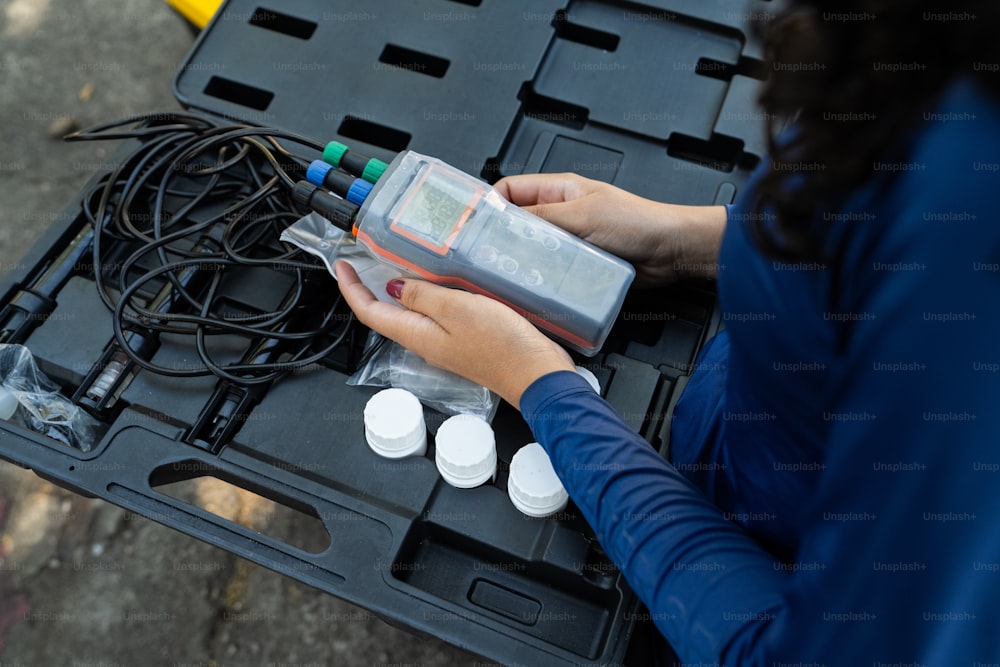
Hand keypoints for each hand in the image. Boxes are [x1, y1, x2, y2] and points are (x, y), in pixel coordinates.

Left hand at [334, 261, 574, 409]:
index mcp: (417, 335)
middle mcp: (427, 342)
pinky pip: (437, 315)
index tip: (342, 264)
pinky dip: (428, 294)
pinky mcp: (466, 340)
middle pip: (385, 314)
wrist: (537, 375)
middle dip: (370, 287)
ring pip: (411, 313)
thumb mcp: (456, 309)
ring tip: (397, 263)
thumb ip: (422, 296)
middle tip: (364, 259)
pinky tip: (440, 280)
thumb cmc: (503, 346)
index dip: (351, 288)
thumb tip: (393, 287)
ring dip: (398, 289)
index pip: (369, 312)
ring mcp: (446, 343)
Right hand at [494, 172, 726, 284]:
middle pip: (515, 225)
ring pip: (529, 251)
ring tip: (505, 275)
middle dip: (499, 238)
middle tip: (483, 256)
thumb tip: (503, 221)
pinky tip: (530, 289)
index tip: (471, 225)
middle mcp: (559, 215)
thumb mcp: (581, 214)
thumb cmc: (636, 222)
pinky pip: (547, 272)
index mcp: (558, 190)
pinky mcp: (575, 267)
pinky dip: (537, 280)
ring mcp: (567, 242)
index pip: (509, 190)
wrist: (671, 252)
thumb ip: (541, 216)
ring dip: (519, 262)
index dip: (488, 205)